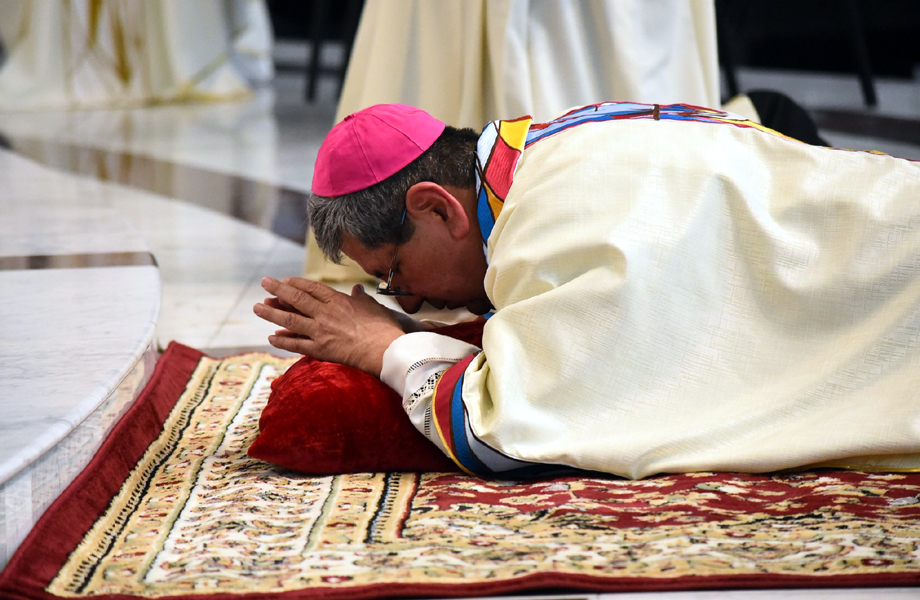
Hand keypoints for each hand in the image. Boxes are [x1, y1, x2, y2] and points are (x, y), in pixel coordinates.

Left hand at [253, 277, 404, 376]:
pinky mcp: (321, 349)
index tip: (284, 280)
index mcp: (339, 300)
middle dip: (278, 290)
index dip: (296, 283)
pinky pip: (296, 345)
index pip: (312, 288)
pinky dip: (282, 341)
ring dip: (272, 314)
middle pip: (297, 299)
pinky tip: (271, 337)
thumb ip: (362, 297)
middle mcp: (326, 313)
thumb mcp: (373, 306)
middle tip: (264, 282)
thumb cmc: (383, 328)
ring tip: (257, 307)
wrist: (385, 350)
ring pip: (290, 320)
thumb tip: (358, 289)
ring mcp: (321, 331)